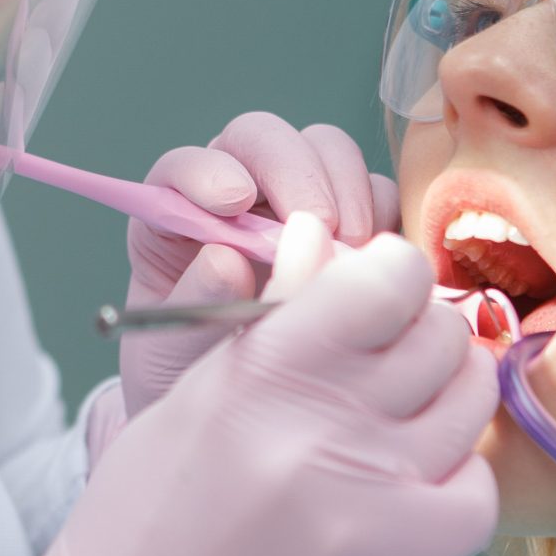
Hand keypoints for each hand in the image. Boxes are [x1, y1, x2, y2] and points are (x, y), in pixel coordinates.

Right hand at [0, 223, 497, 555]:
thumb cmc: (138, 529)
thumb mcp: (187, 399)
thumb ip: (266, 325)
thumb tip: (325, 242)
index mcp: (257, 370)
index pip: (387, 276)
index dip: (393, 279)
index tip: (376, 297)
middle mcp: (319, 423)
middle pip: (440, 332)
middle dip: (421, 338)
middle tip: (385, 370)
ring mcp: (370, 493)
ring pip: (468, 399)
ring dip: (442, 404)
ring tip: (394, 431)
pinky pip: (476, 487)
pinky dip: (453, 483)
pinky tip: (405, 495)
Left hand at [119, 112, 399, 420]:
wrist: (236, 417)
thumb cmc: (190, 372)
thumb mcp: (173, 353)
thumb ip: (195, 304)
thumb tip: (225, 261)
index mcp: (176, 217)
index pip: (185, 166)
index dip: (208, 171)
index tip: (232, 201)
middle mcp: (236, 196)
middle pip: (264, 138)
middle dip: (295, 171)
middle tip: (318, 225)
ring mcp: (295, 202)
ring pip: (327, 151)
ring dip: (346, 190)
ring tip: (348, 251)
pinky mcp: (348, 224)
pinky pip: (376, 192)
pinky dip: (383, 216)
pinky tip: (376, 264)